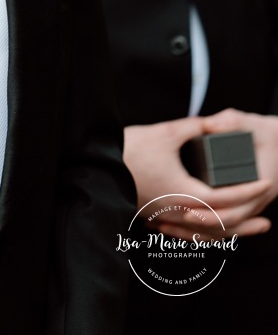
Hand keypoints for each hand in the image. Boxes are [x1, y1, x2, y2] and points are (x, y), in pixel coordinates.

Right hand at [124, 117, 272, 239]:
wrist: (98, 164)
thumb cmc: (130, 149)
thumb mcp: (166, 132)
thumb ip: (194, 127)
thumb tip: (215, 124)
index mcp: (185, 192)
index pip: (227, 198)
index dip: (249, 191)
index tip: (265, 183)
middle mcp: (178, 211)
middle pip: (221, 225)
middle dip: (247, 222)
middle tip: (267, 219)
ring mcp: (166, 217)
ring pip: (205, 234)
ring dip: (229, 234)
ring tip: (247, 230)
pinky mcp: (156, 217)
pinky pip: (187, 234)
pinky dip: (205, 235)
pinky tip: (211, 230)